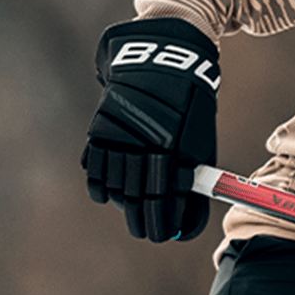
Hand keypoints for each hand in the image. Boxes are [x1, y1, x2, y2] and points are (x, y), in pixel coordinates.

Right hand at [82, 17, 219, 241]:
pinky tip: (108, 195)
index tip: (164, 236)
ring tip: (131, 212)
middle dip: (144, 220)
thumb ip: (191, 177)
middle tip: (146, 234)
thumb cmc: (189, 106)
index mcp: (178, 149)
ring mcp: (122, 137)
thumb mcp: (199, 139)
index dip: (165, 221)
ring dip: (124, 203)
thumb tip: (187, 218)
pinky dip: (100, 184)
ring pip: (117, 184)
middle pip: (140, 196)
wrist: (164, 59)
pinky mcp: (101, 128)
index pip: (168, 197)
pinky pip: (95, 166)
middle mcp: (147, 145)